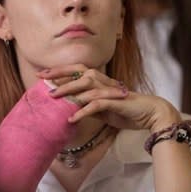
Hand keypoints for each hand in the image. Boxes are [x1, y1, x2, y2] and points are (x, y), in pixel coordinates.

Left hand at [37, 65, 181, 131]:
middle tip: (42, 78)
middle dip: (59, 74)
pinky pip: (95, 105)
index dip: (59, 71)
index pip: (76, 72)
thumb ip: (88, 106)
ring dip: (68, 91)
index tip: (42, 74)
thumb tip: (72, 109)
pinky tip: (71, 119)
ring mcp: (109, 90)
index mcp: (99, 80)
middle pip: (77, 73)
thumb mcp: (102, 109)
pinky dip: (82, 112)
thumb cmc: (125, 110)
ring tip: (52, 98)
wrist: (148, 114)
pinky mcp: (114, 101)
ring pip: (85, 86)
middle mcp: (102, 81)